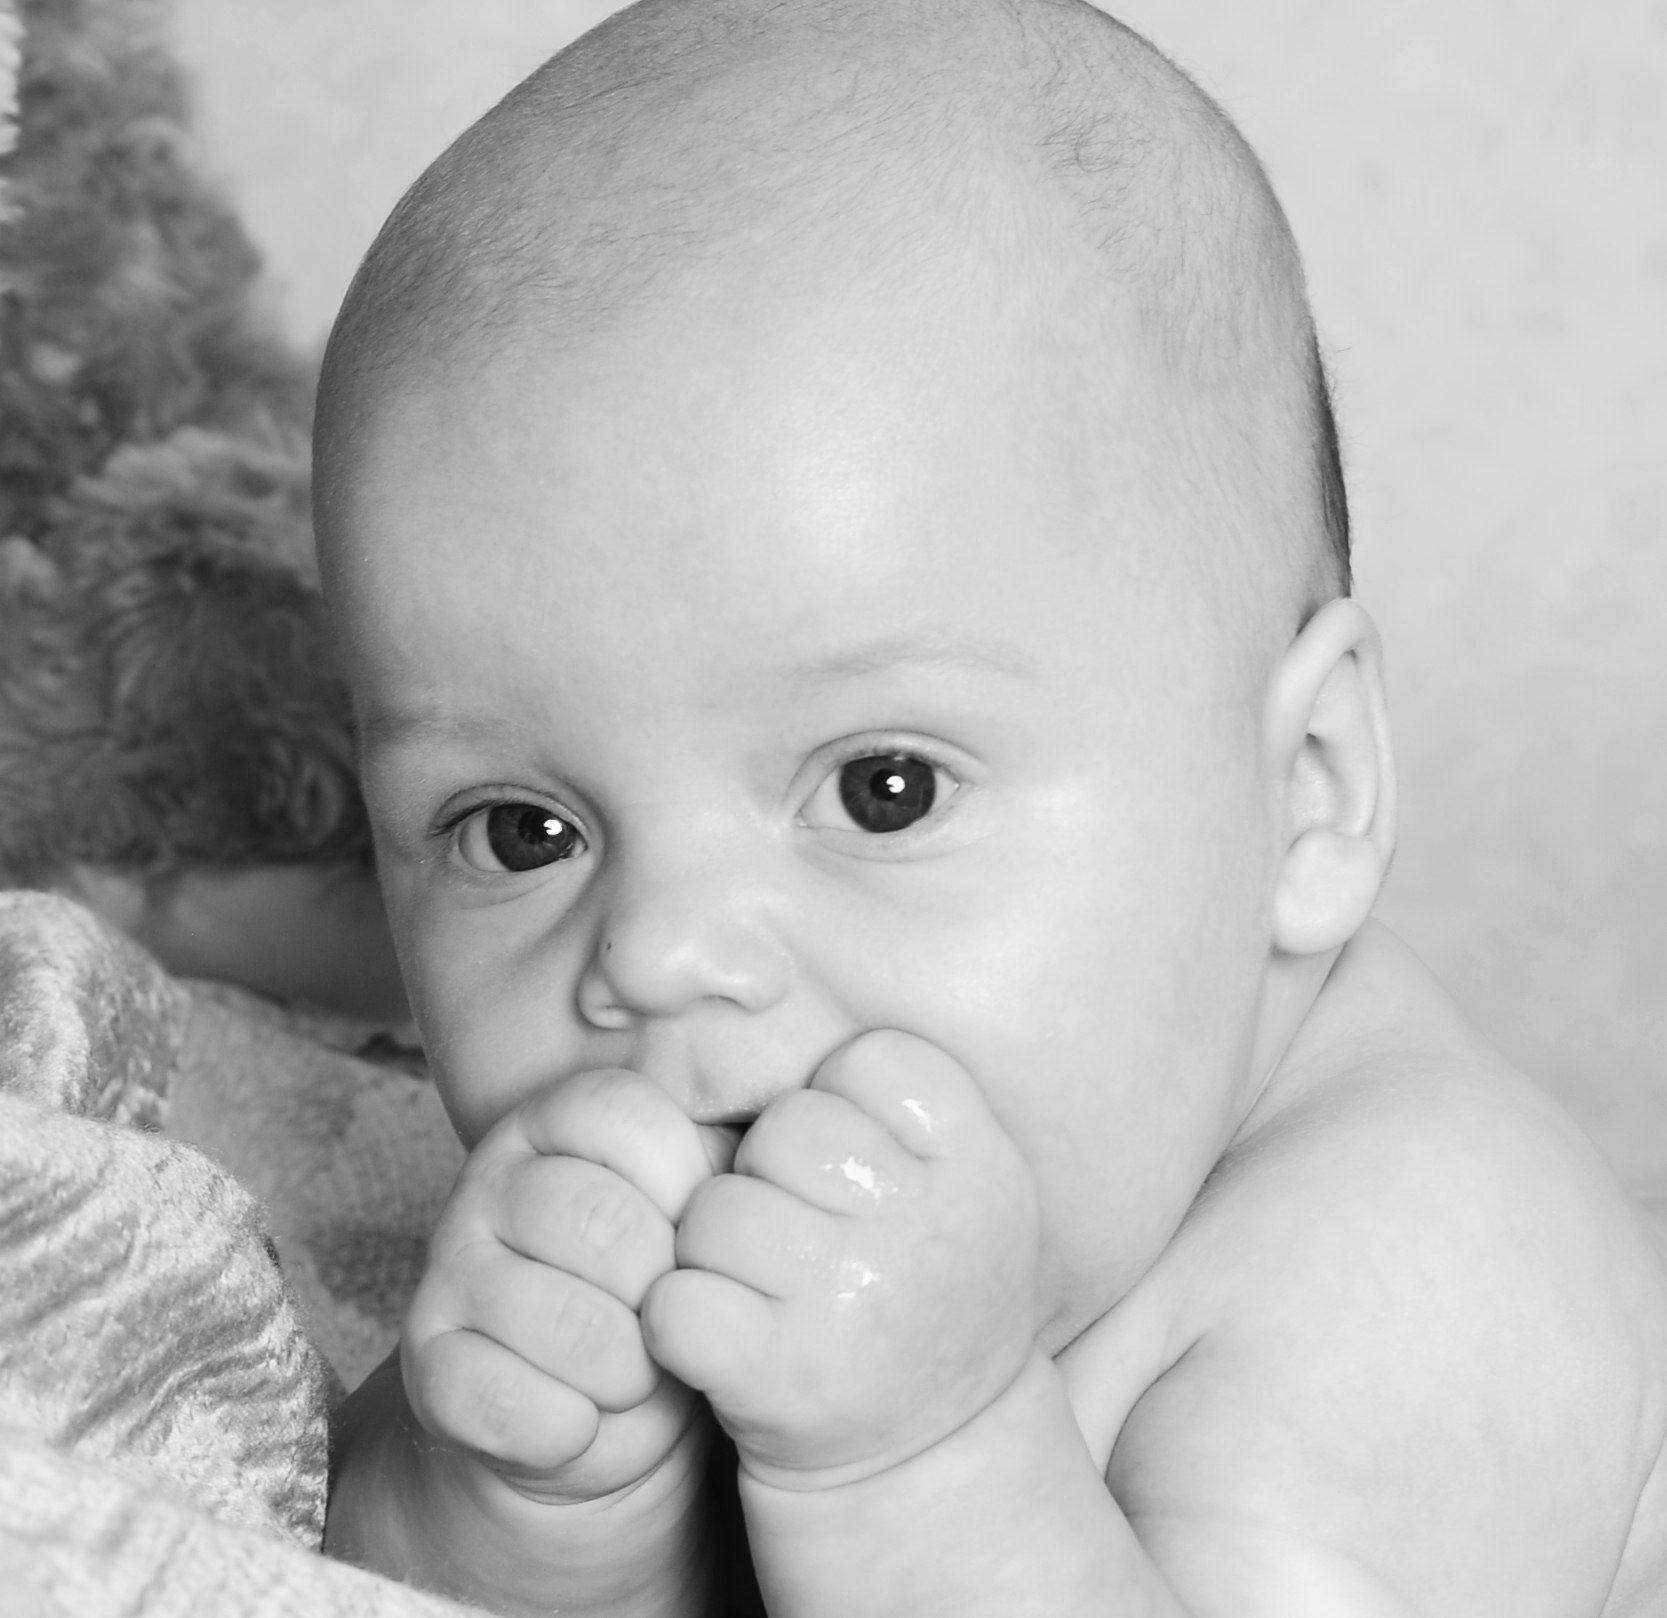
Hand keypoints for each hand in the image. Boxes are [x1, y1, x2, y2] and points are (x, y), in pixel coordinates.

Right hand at [402, 1069, 724, 1502]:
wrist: (605, 1417)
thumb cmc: (673, 1293)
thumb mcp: (710, 1216)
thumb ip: (738, 1159)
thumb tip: (809, 1090)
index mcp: (561, 1118)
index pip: (630, 1118)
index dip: (687, 1192)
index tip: (703, 1242)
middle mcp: (492, 1179)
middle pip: (600, 1220)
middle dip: (664, 1296)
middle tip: (675, 1328)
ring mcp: (448, 1267)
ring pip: (564, 1321)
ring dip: (627, 1374)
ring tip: (639, 1380)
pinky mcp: (425, 1362)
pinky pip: (506, 1399)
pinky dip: (572, 1430)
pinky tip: (586, 1425)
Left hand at [643, 1030, 1039, 1490]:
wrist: (935, 1457)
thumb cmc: (927, 1286)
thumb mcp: (969, 1183)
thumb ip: (907, 1098)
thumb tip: (761, 979)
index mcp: (980, 1163)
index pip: (865, 1062)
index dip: (840, 1109)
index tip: (859, 1175)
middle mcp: (928, 1226)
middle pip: (781, 1131)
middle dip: (771, 1180)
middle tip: (806, 1243)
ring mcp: (853, 1301)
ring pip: (714, 1212)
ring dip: (718, 1255)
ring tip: (770, 1297)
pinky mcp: (780, 1376)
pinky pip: (675, 1300)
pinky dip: (680, 1323)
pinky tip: (727, 1344)